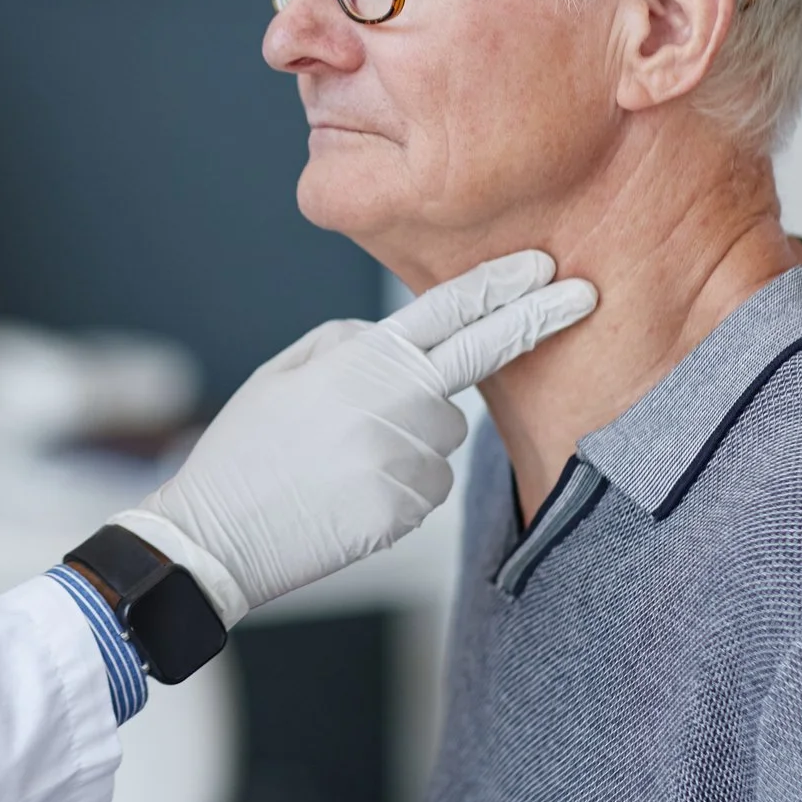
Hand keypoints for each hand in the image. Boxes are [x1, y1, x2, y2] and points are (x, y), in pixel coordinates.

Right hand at [111, 251, 594, 626]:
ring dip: (416, 438)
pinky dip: (402, 486)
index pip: (447, 311)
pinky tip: (348, 492)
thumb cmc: (245, 450)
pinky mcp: (406, 510)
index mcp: (359, 360)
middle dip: (535, 321)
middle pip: (477, 363)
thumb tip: (397, 338)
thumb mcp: (281, 372)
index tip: (542, 265)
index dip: (500, 284)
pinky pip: (429, 486)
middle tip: (584, 295)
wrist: (216, 535)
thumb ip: (347, 341)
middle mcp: (392, 402)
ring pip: (447, 436)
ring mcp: (404, 458)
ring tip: (345, 458)